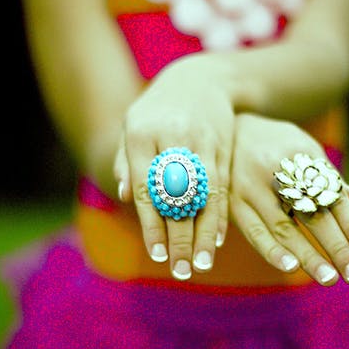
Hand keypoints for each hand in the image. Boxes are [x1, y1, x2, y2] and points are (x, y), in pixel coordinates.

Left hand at [114, 57, 233, 279]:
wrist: (197, 79)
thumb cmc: (156, 111)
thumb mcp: (132, 128)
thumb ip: (126, 161)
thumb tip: (126, 195)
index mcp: (141, 134)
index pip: (147, 188)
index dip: (153, 224)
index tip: (158, 254)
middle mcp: (171, 137)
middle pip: (176, 197)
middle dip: (179, 237)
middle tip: (181, 269)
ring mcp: (200, 140)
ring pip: (203, 195)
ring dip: (204, 232)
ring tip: (202, 263)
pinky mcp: (222, 144)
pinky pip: (221, 184)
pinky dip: (219, 213)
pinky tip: (217, 238)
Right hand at [229, 113, 348, 285]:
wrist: (225, 128)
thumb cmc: (273, 143)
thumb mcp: (302, 148)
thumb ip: (324, 175)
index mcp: (301, 156)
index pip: (333, 196)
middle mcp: (278, 171)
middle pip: (312, 214)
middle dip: (335, 246)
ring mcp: (252, 187)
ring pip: (283, 227)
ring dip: (307, 256)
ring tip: (328, 277)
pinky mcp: (231, 202)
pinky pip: (254, 231)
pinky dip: (272, 251)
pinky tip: (289, 267)